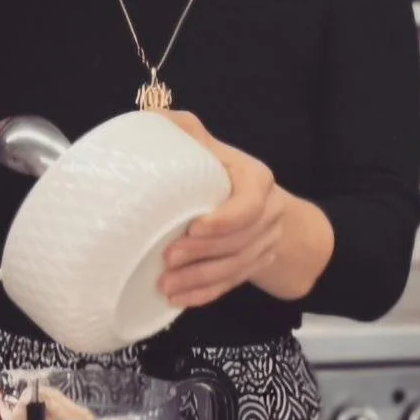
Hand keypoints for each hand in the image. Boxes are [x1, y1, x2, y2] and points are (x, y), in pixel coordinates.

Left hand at [158, 112, 284, 308]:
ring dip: (199, 279)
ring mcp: (264, 244)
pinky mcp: (255, 265)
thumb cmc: (226, 171)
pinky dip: (205, 294)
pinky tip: (178, 300)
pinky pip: (231, 284)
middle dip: (201, 253)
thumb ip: (186, 132)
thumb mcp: (212, 148)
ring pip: (235, 267)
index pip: (249, 206)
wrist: (265, 204)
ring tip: (165, 285)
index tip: (192, 226)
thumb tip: (151, 119)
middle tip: (166, 259)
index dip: (223, 221)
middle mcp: (268, 214)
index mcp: (257, 182)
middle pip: (238, 241)